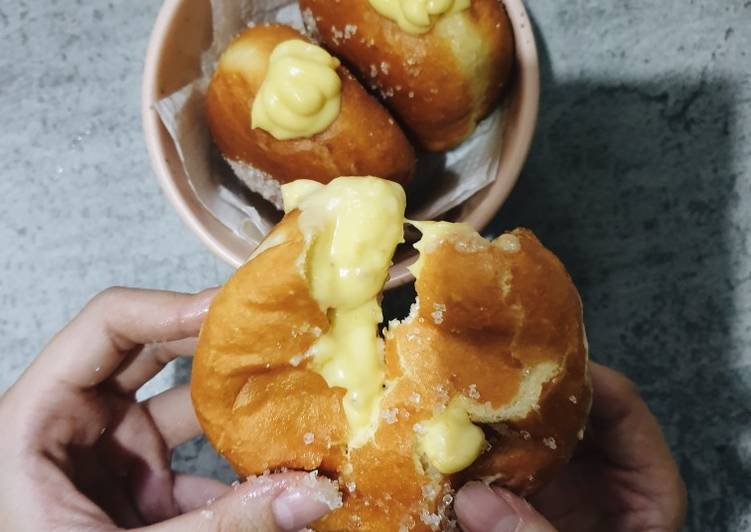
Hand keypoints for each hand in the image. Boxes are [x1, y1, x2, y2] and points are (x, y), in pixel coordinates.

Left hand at [0, 288, 338, 531]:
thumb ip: (219, 523)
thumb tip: (311, 492)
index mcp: (39, 417)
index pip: (107, 326)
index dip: (170, 308)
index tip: (232, 313)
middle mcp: (81, 420)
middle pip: (154, 351)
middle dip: (218, 346)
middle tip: (278, 336)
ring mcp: (118, 450)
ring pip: (188, 406)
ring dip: (240, 406)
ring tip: (297, 396)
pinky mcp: (147, 485)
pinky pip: (203, 460)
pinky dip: (243, 465)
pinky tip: (286, 469)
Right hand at [455, 362, 686, 531]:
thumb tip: (473, 502)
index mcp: (644, 487)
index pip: (622, 409)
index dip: (586, 378)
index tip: (536, 363)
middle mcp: (602, 476)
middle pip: (568, 415)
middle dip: (523, 395)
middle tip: (477, 375)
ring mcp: (561, 489)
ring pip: (528, 439)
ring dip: (493, 425)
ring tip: (453, 403)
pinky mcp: (525, 506)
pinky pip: (501, 472)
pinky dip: (475, 462)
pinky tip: (445, 451)